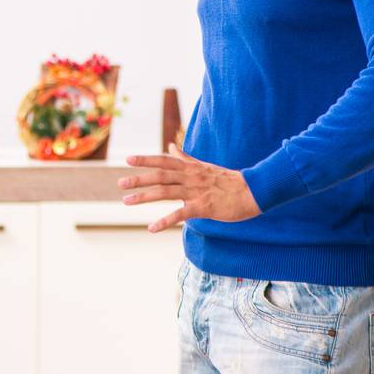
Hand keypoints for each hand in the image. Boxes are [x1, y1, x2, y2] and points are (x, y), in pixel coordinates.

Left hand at [116, 150, 260, 232]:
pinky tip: (152, 227)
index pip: (164, 161)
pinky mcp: (204, 207)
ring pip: (166, 192)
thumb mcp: (203, 166)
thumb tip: (170, 146)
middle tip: (120, 183)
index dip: (146, 159)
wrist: (253, 192)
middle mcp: (190, 177)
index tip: (128, 159)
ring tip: (126, 202)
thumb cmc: (228, 180)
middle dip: (139, 179)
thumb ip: (185, 158)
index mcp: (190, 168)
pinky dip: (165, 221)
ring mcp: (196, 192)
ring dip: (144, 196)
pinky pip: (181, 214)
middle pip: (160, 176)